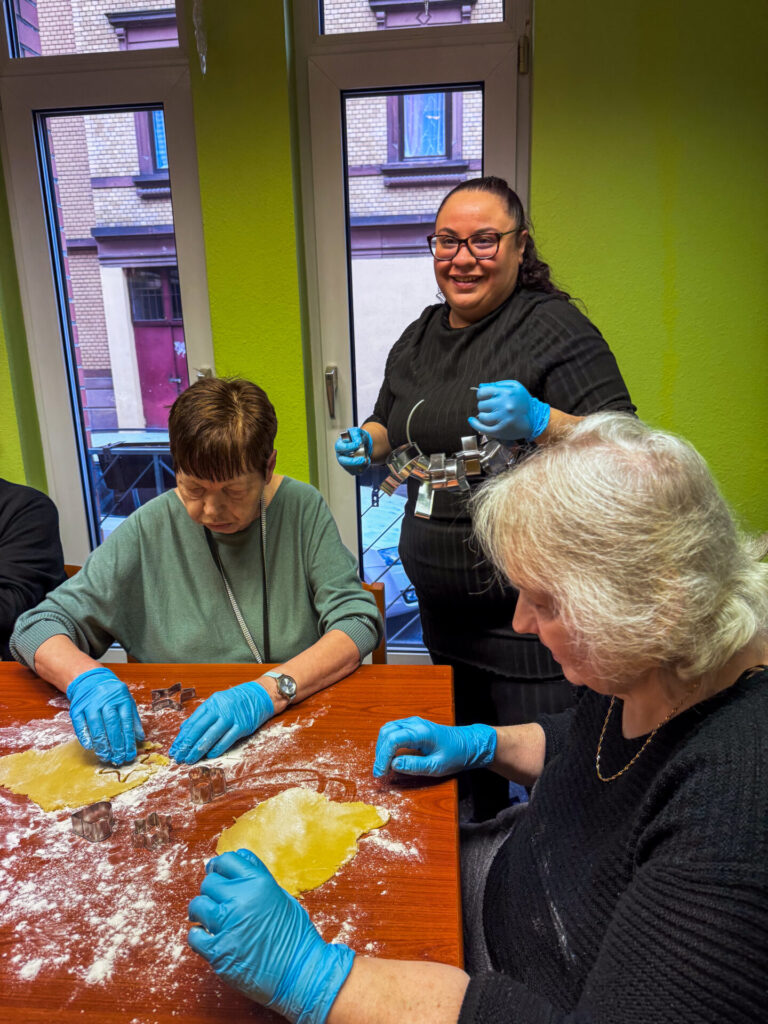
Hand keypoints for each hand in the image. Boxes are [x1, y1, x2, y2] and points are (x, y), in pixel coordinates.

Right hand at [67, 666, 144, 765]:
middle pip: (112, 725)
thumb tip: (140, 738)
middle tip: (118, 758)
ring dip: (101, 744)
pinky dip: (84, 736)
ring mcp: (90, 703)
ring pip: (96, 726)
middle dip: (116, 744)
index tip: (130, 754)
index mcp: (121, 698)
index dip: (129, 740)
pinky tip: (90, 747)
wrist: (90, 679)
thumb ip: (133, 719)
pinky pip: (80, 724)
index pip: (126, 722)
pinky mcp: (77, 707)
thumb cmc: (111, 694)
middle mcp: (106, 700)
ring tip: (106, 756)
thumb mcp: (126, 701)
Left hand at [169, 681, 273, 763]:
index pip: (192, 722)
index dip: (182, 737)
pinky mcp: (243, 725)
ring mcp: (232, 717)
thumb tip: (184, 727)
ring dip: (199, 749)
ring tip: (190, 759)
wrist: (260, 695)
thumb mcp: (217, 702)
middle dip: (187, 745)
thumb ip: (201, 715)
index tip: (175, 748)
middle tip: (179, 757)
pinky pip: (227, 739)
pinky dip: (217, 748)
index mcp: (211, 703)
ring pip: (211, 735)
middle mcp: (220, 709)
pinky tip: (209, 756)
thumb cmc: (236, 700)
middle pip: (199, 729)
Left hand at [189, 849, 353, 1022]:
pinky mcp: (217, 951)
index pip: (227, 860)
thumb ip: (259, 881)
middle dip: (212, 891)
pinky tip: (208, 938)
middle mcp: (240, 899)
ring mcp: (227, 924)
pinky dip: (198, 936)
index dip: (220, 866)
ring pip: (197, 905)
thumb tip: (239, 867)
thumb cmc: (295, 936)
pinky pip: (194, 935)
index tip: (218, 874)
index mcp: (258, 882)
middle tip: (217, 901)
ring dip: (201, 911)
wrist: (300, 972)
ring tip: (208, 919)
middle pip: (209, 882)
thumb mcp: (282, 897)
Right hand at [334, 427, 372, 474]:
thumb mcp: (356, 431)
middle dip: (353, 462)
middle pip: (343, 462)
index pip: (340, 448)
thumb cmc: (357, 437)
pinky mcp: (351, 469)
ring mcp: (345, 464)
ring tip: (367, 459)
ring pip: (351, 468)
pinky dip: (364, 467)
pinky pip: (357, 471)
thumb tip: (357, 442)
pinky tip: (366, 461)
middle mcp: (340, 456)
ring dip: (361, 465)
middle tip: (363, 459)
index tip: (358, 445)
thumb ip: (355, 434)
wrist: (363, 444)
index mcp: (339, 446)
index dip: (349, 447)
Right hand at [373, 716, 496, 776]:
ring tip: (383, 765)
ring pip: (388, 730)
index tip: (381, 772)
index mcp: (421, 732)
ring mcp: (413, 723)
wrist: (469, 744)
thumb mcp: (437, 766)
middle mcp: (415, 723)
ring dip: (382, 747)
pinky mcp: (413, 726)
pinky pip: (394, 730)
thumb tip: (393, 764)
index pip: (393, 739)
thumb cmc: (456, 754)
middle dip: (380, 752)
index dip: (383, 756)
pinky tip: (390, 756)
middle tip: (380, 772)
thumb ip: (414, 765)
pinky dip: (387, 743)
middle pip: (387, 732)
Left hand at [468, 379, 550, 441]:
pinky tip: (472, 421)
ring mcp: (503, 419)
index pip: (482, 392)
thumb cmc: (523, 402)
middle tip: (492, 408)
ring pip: (481, 416)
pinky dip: (475, 424)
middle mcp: (505, 405)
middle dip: (484, 406)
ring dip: (484, 415)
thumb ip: (498, 385)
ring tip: (491, 415)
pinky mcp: (501, 430)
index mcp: (507, 393)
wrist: (535, 419)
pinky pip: (482, 428)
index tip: (485, 397)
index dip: (482, 395)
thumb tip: (481, 386)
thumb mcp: (515, 387)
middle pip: (481, 405)